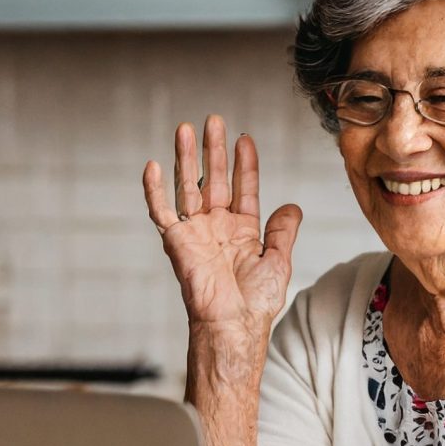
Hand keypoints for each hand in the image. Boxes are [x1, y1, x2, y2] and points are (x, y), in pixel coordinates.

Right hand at [143, 116, 302, 335]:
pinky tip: (153, 165)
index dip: (244, 164)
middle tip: (214, 121)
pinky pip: (161, 211)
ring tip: (186, 129)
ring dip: (186, 157)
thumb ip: (283, 231)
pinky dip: (154, 190)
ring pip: (187, 186)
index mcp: (242, 230)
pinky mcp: (176, 242)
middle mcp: (217, 226)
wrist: (233, 324)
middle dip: (214, 150)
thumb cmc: (255, 303)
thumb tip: (291, 206)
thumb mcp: (278, 261)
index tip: (245, 139)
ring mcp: (195, 232)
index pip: (243, 187)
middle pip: (213, 179)